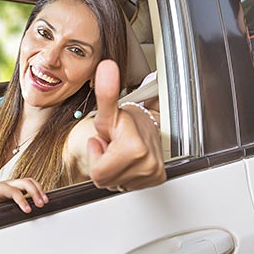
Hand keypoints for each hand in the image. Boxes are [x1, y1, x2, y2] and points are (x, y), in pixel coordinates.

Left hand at [0, 177, 47, 213]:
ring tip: (45, 202)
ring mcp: (15, 185)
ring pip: (30, 183)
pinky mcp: (20, 189)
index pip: (14, 191)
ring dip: (39, 190)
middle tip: (41, 204)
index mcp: (0, 187)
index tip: (27, 210)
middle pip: (25, 182)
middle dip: (34, 192)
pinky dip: (39, 191)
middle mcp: (9, 184)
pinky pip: (31, 186)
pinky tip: (43, 200)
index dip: (21, 199)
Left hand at [87, 60, 165, 191]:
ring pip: (116, 185)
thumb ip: (105, 92)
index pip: (98, 173)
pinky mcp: (157, 178)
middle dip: (103, 163)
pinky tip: (129, 159)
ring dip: (113, 168)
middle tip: (112, 146)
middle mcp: (148, 165)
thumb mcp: (108, 111)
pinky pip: (128, 186)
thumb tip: (106, 67)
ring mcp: (153, 173)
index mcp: (134, 149)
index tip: (105, 141)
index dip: (96, 156)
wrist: (149, 122)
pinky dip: (125, 174)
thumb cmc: (126, 120)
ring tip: (120, 152)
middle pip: (106, 181)